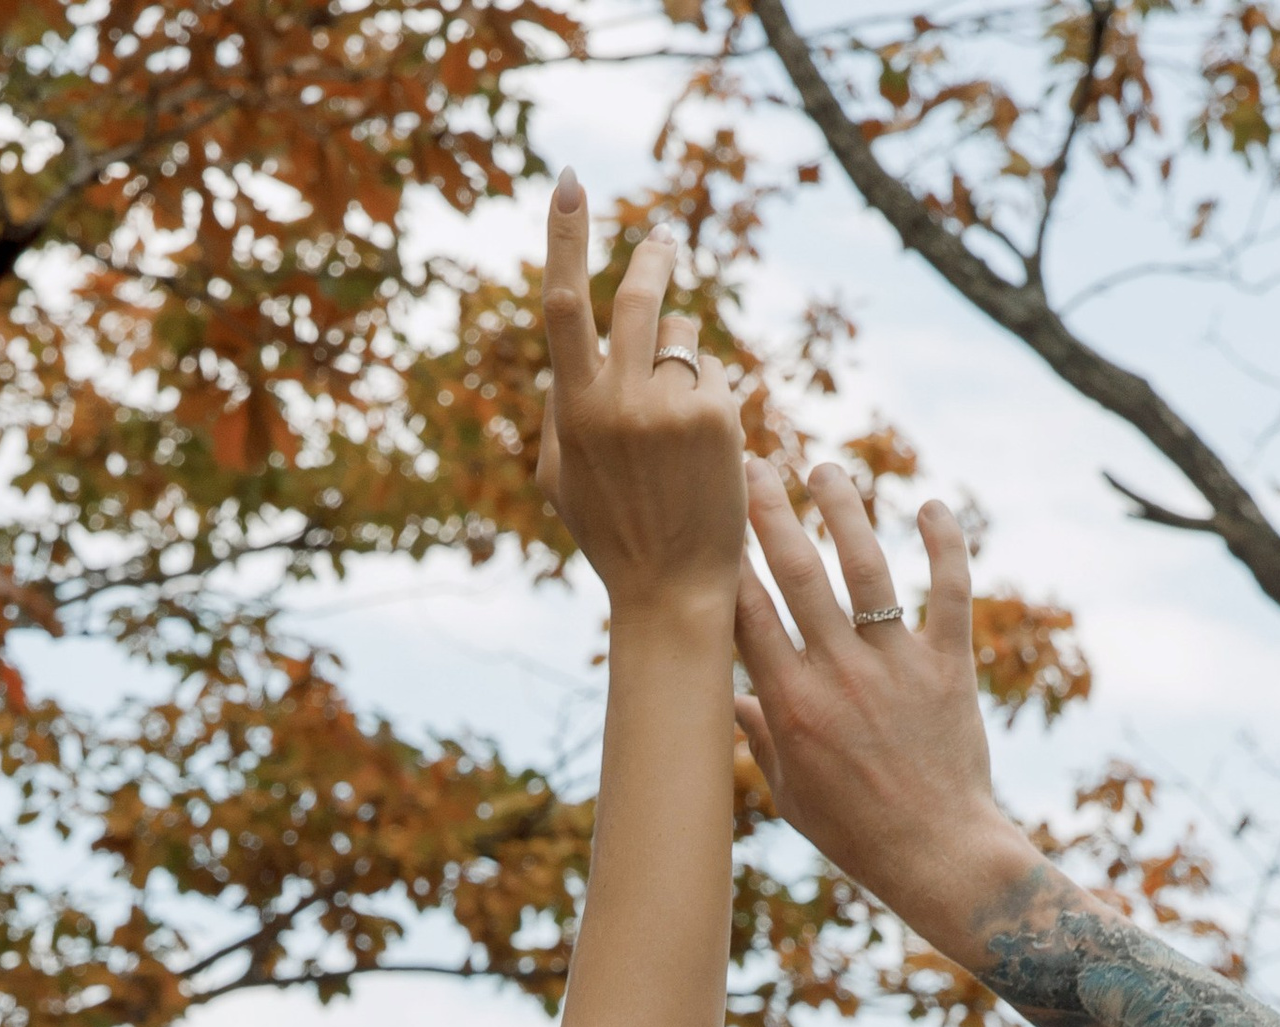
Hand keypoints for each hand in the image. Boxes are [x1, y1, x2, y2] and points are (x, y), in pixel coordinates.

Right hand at [537, 175, 743, 617]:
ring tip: (682, 411)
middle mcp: (620, 399)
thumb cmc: (612, 534)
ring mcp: (670, 407)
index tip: (568, 182)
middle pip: (638, 297)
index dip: (565, 237)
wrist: (673, 591)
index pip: (564, 304)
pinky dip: (713, 394)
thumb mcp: (563, 479)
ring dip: (684, 349)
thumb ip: (561, 409)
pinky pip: (717, 373)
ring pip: (684, 333)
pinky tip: (708, 446)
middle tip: (665, 241)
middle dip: (654, 259)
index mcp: (573, 409)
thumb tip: (572, 353)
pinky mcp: (718, 419)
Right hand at [735, 461, 1026, 951]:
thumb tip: (730, 702)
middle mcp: (840, 674)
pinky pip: (948, 589)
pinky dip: (945, 543)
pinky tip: (931, 506)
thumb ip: (761, 739)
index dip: (725, 557)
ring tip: (825, 471)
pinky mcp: (947, 666)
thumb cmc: (857, 834)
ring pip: (866, 566)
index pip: (747, 613)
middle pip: (798, 573)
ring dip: (843, 509)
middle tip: (754, 465)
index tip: (708, 517)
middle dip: (770, 511)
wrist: (938, 855)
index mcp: (792, 705)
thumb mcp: (792, 794)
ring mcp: (896, 666)